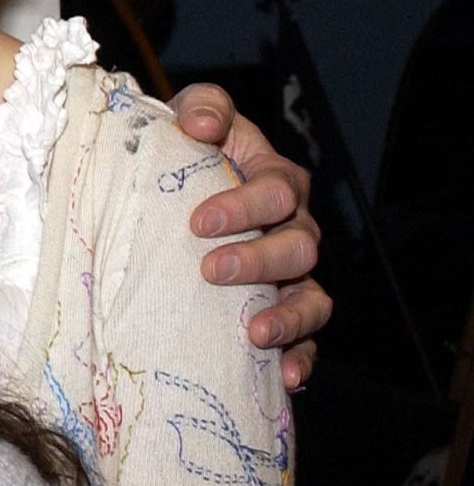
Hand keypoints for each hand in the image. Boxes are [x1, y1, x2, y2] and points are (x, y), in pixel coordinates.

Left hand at [172, 81, 328, 389]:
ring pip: (312, 298)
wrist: (173, 183)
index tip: (198, 221)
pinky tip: (285, 377)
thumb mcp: (192, 115)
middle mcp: (293, 228)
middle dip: (258, 260)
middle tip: (212, 270)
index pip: (277, 191)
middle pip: (298, 247)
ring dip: (288, 318)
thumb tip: (201, 126)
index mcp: (275, 179)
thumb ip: (203, 108)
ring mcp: (291, 274)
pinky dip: (301, 358)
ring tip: (255, 332)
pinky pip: (308, 340)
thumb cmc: (186, 149)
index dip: (244, 206)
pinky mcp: (282, 311)